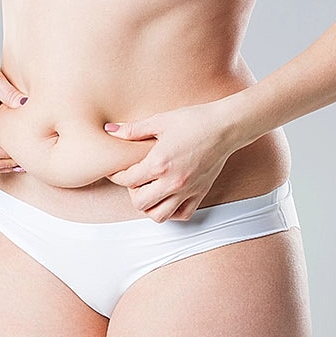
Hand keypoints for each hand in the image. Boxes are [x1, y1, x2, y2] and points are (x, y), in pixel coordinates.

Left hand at [104, 102, 241, 222]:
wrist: (225, 127)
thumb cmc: (194, 121)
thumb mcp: (160, 121)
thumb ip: (133, 130)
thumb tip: (111, 131)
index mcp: (159, 163)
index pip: (128, 180)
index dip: (117, 175)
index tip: (116, 170)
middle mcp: (172, 182)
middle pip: (139, 203)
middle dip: (132, 192)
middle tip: (135, 179)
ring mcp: (187, 190)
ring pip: (159, 215)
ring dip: (149, 206)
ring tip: (150, 191)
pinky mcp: (200, 193)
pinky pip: (182, 214)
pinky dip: (171, 211)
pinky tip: (168, 197)